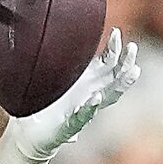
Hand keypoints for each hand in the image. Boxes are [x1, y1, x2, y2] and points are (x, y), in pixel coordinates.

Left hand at [15, 30, 140, 161]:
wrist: (30, 134)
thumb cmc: (43, 104)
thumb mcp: (53, 77)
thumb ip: (59, 61)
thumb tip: (56, 29)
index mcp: (87, 83)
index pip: (108, 65)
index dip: (114, 50)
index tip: (116, 33)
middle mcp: (90, 96)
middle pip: (116, 78)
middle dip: (126, 63)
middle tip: (132, 48)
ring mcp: (83, 112)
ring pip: (109, 97)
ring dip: (121, 84)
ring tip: (132, 71)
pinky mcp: (69, 129)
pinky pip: (81, 118)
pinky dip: (89, 109)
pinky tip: (95, 98)